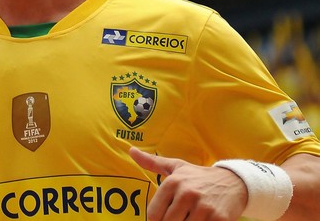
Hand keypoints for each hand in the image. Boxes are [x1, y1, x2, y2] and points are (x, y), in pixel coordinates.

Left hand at [129, 147, 247, 220]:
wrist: (234, 182)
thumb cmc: (199, 176)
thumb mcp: (176, 167)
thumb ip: (152, 162)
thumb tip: (130, 150)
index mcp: (173, 182)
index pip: (153, 214)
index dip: (156, 220)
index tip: (163, 217)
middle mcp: (187, 193)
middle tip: (179, 217)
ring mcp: (204, 207)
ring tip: (189, 217)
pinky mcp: (219, 219)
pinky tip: (201, 220)